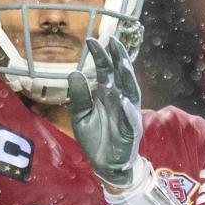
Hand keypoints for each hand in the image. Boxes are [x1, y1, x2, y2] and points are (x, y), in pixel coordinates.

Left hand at [68, 37, 142, 187]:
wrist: (105, 164)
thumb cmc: (95, 138)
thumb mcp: (81, 116)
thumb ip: (79, 96)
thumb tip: (74, 73)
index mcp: (106, 93)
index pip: (105, 70)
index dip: (99, 55)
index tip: (91, 40)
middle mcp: (119, 99)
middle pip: (121, 74)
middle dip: (118, 58)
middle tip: (113, 40)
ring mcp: (127, 113)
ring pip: (131, 91)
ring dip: (128, 77)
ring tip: (122, 63)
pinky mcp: (131, 130)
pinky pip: (131, 119)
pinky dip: (128, 111)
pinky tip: (124, 102)